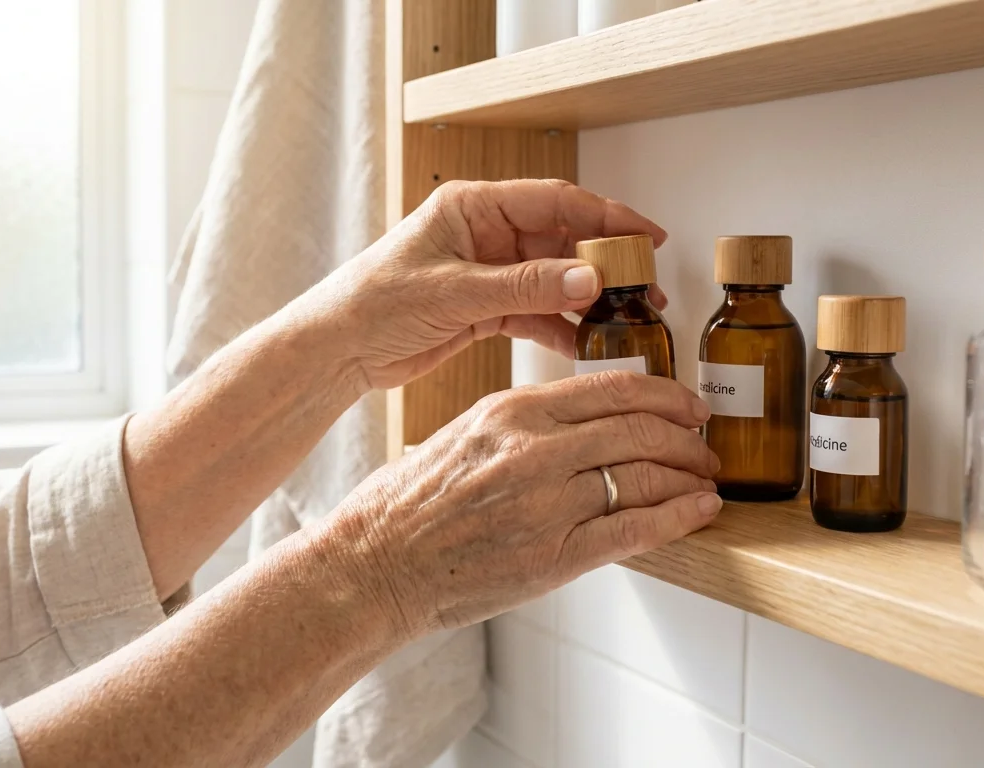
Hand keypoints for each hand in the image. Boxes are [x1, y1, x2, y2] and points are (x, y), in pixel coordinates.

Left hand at [311, 179, 669, 389]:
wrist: (337, 349)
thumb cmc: (372, 302)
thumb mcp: (454, 292)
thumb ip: (524, 286)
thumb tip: (587, 280)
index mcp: (475, 207)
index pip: (556, 201)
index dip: (607, 217)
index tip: (646, 237)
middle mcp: (486, 234)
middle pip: (563, 240)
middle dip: (607, 264)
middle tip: (646, 288)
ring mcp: (488, 272)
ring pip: (555, 279)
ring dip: (589, 300)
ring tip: (628, 321)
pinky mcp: (484, 310)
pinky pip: (537, 312)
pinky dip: (562, 328)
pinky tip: (587, 344)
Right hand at [315, 371, 721, 635]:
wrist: (374, 565)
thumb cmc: (405, 505)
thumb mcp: (463, 435)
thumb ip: (522, 425)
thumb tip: (581, 426)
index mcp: (511, 411)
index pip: (612, 387)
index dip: (665, 394)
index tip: (687, 404)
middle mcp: (534, 449)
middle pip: (640, 428)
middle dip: (687, 437)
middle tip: (705, 446)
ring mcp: (548, 503)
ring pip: (645, 476)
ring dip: (689, 478)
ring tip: (705, 481)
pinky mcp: (555, 556)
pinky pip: (637, 529)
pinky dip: (680, 518)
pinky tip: (700, 513)